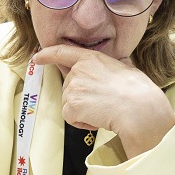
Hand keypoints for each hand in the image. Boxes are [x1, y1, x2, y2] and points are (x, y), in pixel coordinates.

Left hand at [32, 44, 174, 157]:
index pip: (63, 52)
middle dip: (81, 98)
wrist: (138, 108)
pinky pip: (70, 118)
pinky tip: (98, 118)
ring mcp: (72, 87)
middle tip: (103, 102)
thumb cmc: (138, 91)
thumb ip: (113, 66)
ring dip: (83, 112)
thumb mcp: (125, 68)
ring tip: (103, 110)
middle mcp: (78, 70)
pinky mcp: (71, 105)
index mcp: (91, 58)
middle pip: (69, 87)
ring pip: (69, 104)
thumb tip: (121, 64)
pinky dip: (82, 122)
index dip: (47, 54)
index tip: (37, 57)